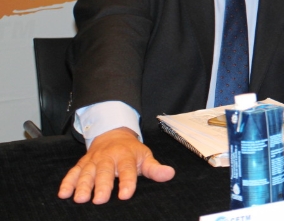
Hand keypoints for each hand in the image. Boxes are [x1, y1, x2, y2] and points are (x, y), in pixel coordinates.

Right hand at [58, 127, 174, 203]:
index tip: (125, 195)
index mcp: (126, 156)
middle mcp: (108, 158)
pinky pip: (73, 172)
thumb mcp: (145, 156)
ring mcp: (93, 161)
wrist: (113, 134)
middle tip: (100, 200)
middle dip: (102, 186)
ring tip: (80, 199)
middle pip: (105, 172)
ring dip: (82, 185)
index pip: (128, 170)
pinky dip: (67, 182)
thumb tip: (170, 174)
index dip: (127, 183)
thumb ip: (155, 168)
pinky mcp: (82, 164)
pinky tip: (63, 193)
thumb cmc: (131, 151)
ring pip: (87, 173)